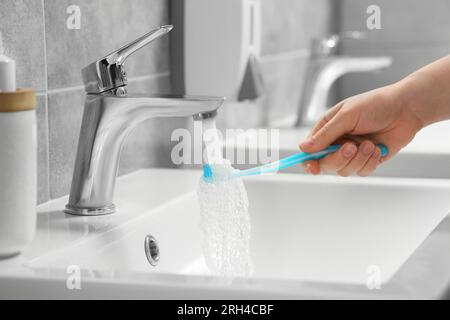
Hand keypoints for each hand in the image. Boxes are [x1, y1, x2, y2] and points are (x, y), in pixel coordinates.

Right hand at [299, 84, 422, 176]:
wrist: (405, 109)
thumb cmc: (375, 105)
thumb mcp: (346, 116)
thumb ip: (325, 134)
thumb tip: (303, 148)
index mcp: (327, 129)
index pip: (310, 150)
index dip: (309, 160)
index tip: (312, 167)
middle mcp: (337, 143)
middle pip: (326, 164)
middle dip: (339, 158)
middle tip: (351, 147)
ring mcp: (352, 153)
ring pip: (344, 170)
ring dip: (358, 159)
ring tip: (370, 144)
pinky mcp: (367, 161)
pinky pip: (362, 172)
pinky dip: (370, 162)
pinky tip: (378, 148)